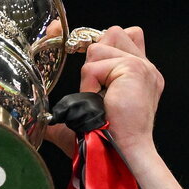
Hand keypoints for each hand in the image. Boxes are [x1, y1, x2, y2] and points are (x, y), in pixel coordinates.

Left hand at [46, 26, 163, 162]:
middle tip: (97, 91)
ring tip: (99, 100)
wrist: (121, 155)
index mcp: (140, 75)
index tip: (69, 41)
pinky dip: (89, 85)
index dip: (101, 37)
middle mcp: (146, 67)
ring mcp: (142, 66)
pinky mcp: (133, 68)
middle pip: (112, 33)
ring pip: (98, 48)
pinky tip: (100, 102)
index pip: (125, 34)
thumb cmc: (107, 144)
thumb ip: (73, 107)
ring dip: (90, 75)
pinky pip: (94, 66)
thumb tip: (42, 118)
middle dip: (95, 59)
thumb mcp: (88, 118)